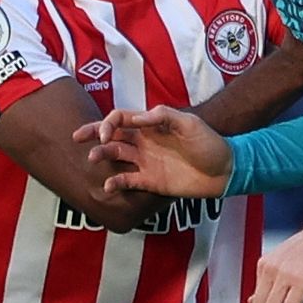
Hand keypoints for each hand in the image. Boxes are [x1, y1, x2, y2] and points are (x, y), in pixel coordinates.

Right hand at [94, 103, 231, 199]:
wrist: (225, 170)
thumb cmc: (209, 142)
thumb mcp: (189, 123)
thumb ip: (162, 117)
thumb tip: (136, 117)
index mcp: (151, 124)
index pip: (122, 118)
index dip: (110, 122)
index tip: (106, 132)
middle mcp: (144, 142)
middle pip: (112, 135)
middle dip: (93, 134)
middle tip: (77, 137)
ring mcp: (145, 162)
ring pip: (115, 157)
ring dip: (102, 156)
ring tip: (92, 159)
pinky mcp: (150, 181)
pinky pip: (127, 181)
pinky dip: (115, 182)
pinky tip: (108, 185)